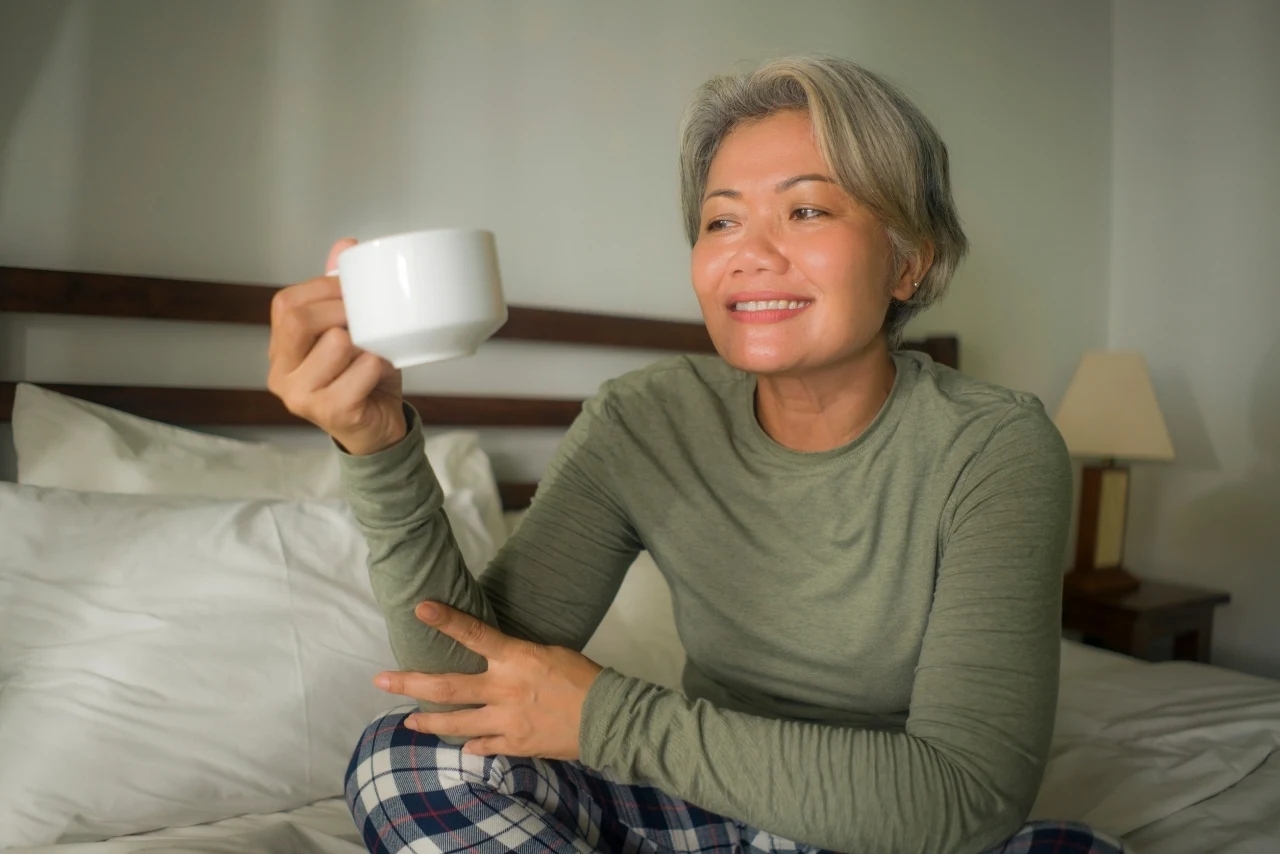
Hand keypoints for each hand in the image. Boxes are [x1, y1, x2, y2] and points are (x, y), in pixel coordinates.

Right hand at [266, 238, 406, 455]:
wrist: (379, 429)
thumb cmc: (362, 377)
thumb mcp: (350, 330)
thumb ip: (339, 292)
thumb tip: (345, 246)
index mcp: (280, 348)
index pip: (287, 303)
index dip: (323, 289)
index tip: (354, 290)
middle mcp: (281, 373)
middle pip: (298, 320)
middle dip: (341, 309)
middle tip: (368, 315)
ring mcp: (302, 397)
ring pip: (335, 343)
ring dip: (365, 339)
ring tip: (375, 347)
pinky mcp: (331, 413)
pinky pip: (361, 372)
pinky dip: (378, 364)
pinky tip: (382, 369)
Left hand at [374, 602, 604, 759]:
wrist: (606, 716)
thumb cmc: (582, 677)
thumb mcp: (548, 652)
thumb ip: (515, 656)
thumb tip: (494, 655)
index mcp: (515, 658)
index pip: (473, 633)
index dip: (445, 620)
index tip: (420, 609)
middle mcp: (503, 688)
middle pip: (447, 686)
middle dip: (411, 683)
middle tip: (382, 681)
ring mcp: (506, 720)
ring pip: (456, 723)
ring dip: (428, 721)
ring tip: (409, 720)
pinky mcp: (514, 744)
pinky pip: (483, 746)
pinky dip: (470, 745)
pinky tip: (460, 745)